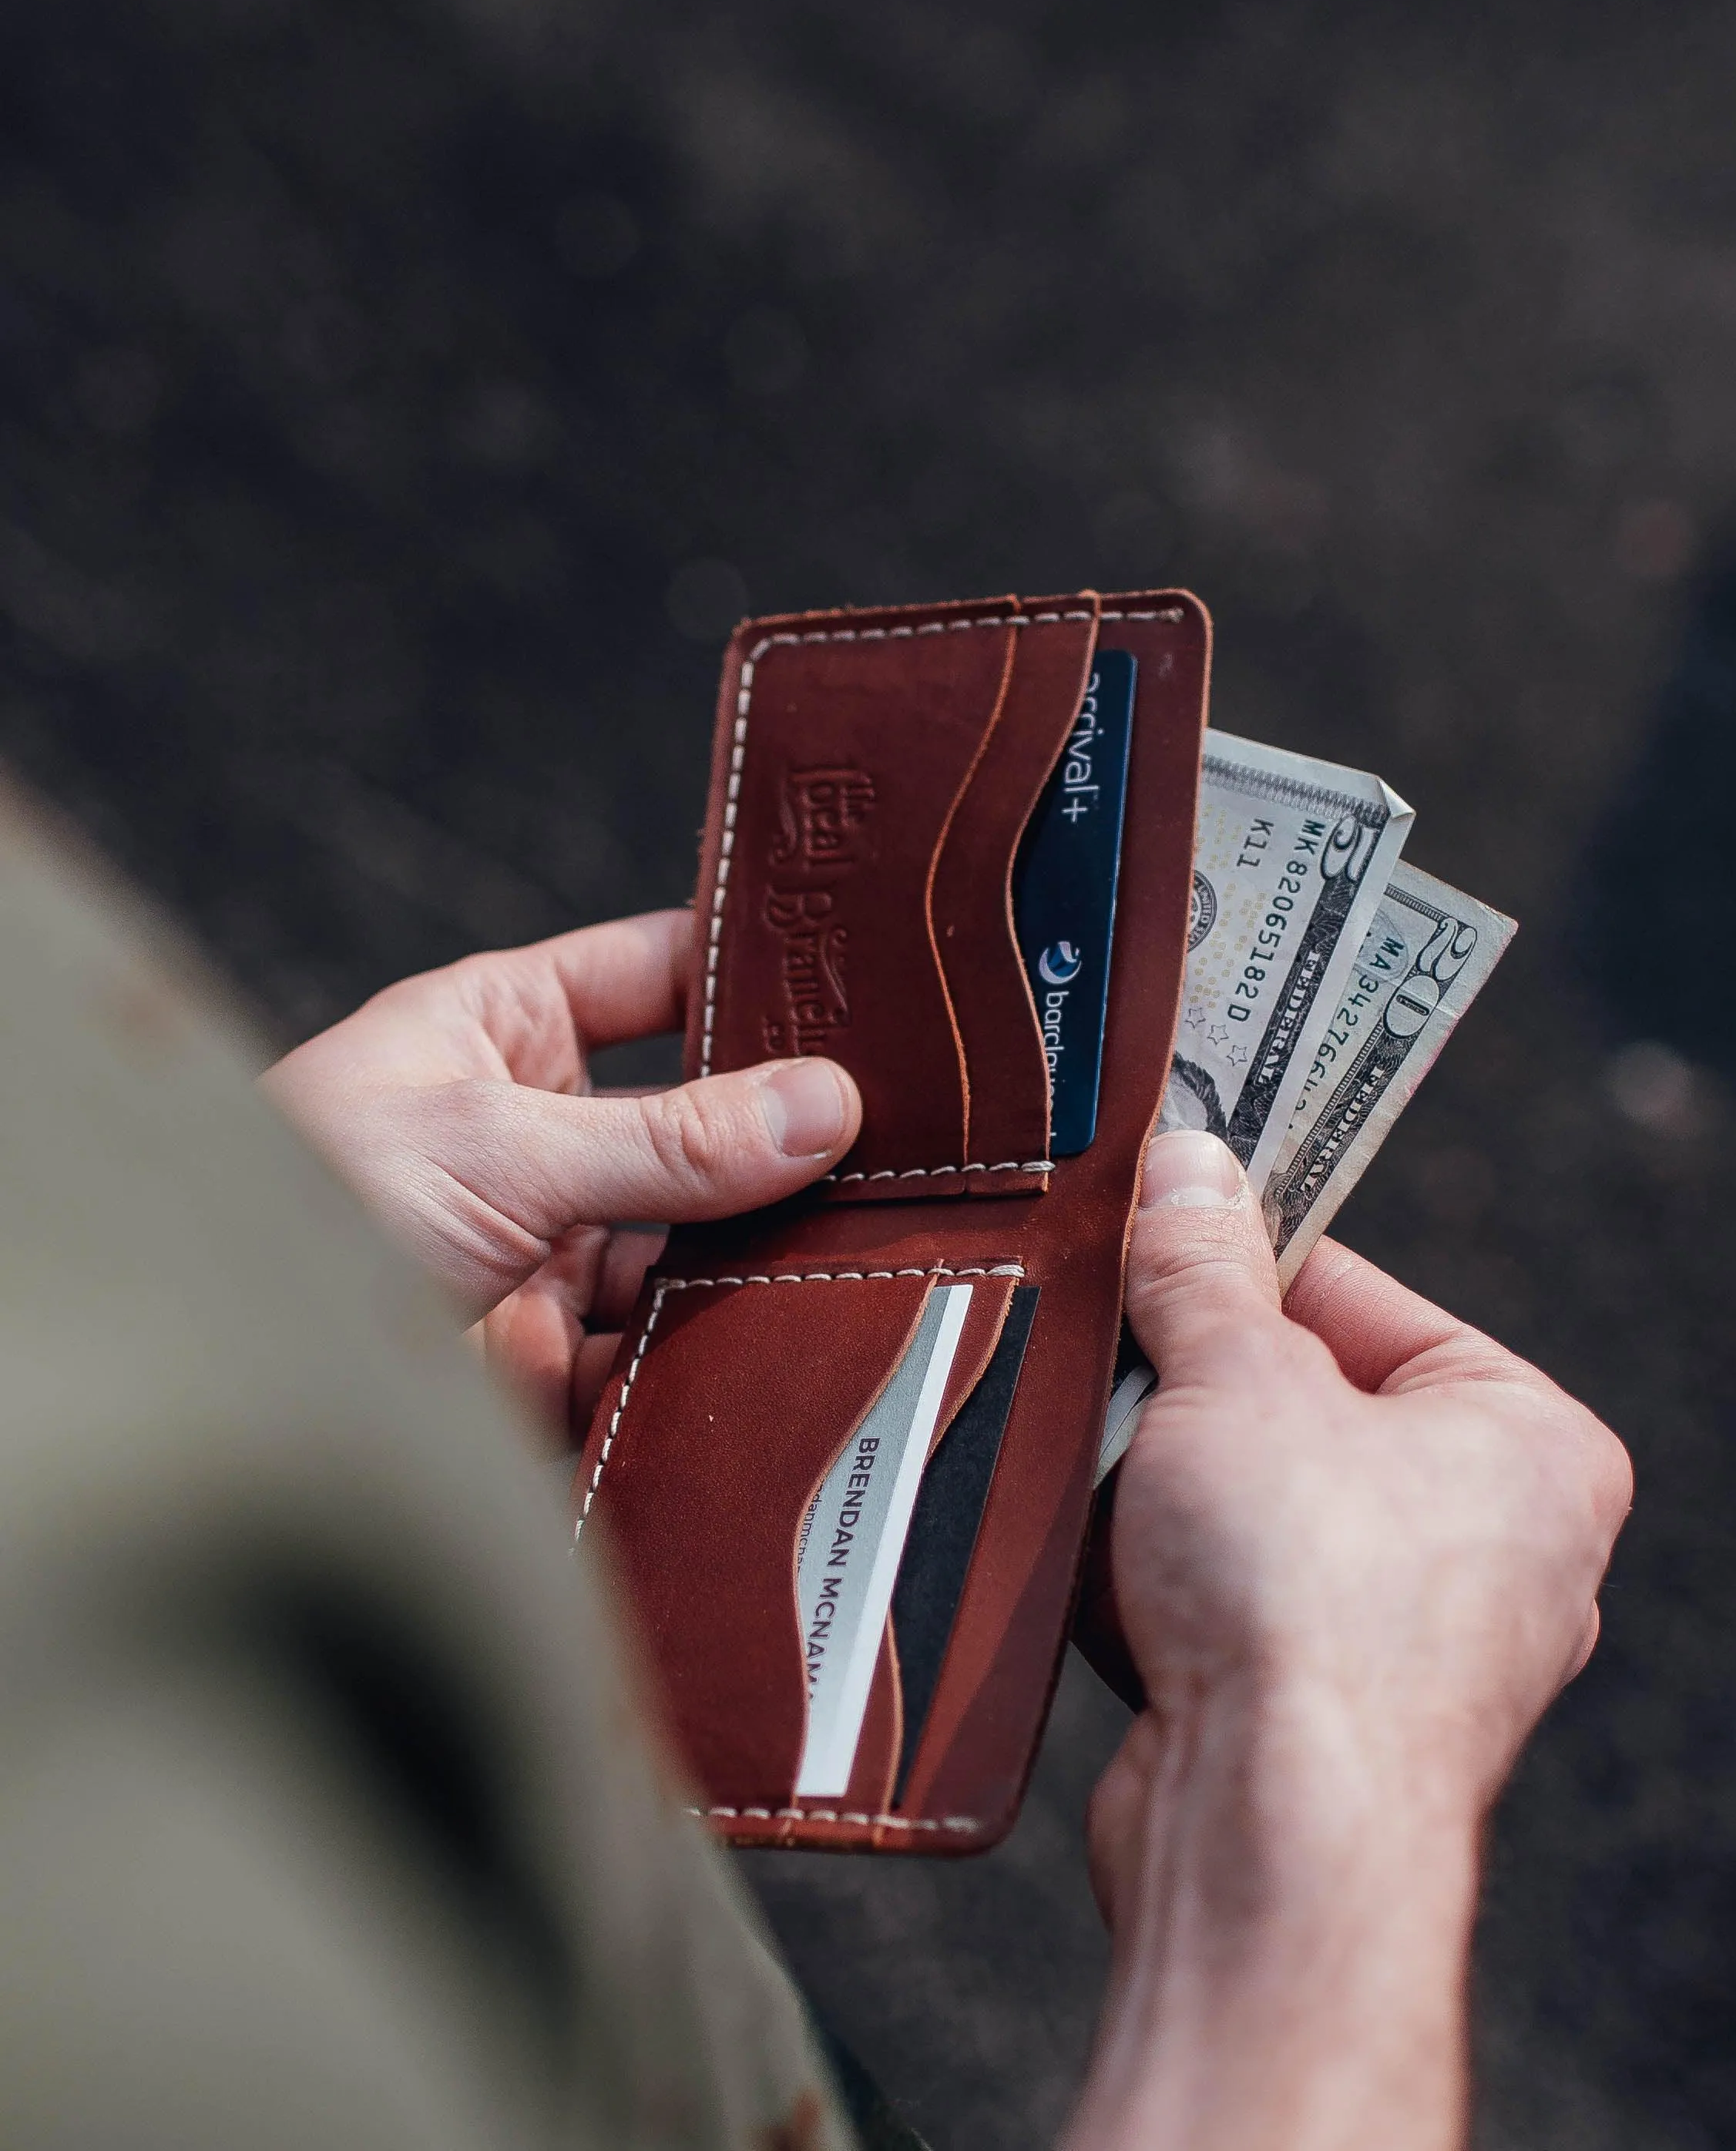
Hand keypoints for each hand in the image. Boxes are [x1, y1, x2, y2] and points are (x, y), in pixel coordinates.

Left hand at [261, 911, 860, 1439]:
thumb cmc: (296, 1206)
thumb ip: (668, 1138)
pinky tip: (785, 1337)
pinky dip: (721, 1350)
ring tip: (863, 1243)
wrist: (216, 1386)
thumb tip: (822, 1105)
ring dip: (761, 1250)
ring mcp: (555, 1250)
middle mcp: (538, 1135)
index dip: (748, 975)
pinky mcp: (565, 1359)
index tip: (858, 984)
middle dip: (783, 1136)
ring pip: (700, 1239)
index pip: (656, 974)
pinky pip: (672, 1346)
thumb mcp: (494, 1144)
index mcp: (502, 1032)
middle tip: (894, 1135)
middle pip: (700, 1120)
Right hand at [1065, 1131, 1629, 2150]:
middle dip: (1197, 1382)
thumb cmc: (1308, 1601)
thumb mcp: (1237, 1380)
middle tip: (1115, 1341)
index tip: (1165, 1232)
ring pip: (1256, 1507)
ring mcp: (1416, 1643)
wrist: (1273, 1841)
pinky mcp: (1326, 1718)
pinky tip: (1105, 1560)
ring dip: (1164, 1480)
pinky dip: (1159, 1575)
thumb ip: (1206, 1265)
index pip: (1373, 1302)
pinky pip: (1228, 1602)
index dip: (1256, 1261)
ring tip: (1104, 1457)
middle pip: (1308, 1405)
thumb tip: (1189, 1166)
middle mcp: (1498, 1547)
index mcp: (1530, 1444)